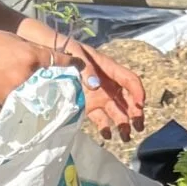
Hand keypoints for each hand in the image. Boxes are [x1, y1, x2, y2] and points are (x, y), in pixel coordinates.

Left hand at [18, 21, 146, 138]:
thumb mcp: (75, 52)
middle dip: (135, 113)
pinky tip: (107, 135)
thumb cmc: (63, 48)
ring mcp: (97, 96)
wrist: (46, 53)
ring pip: (116, 112)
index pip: (129, 80)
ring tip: (125, 137)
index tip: (140, 105)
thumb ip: (86, 68)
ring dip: (123, 124)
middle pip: (126, 100)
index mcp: (108, 68)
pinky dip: (105, 127)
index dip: (137, 92)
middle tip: (138, 127)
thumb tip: (95, 86)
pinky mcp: (87, 105)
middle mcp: (106, 84)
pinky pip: (99, 118)